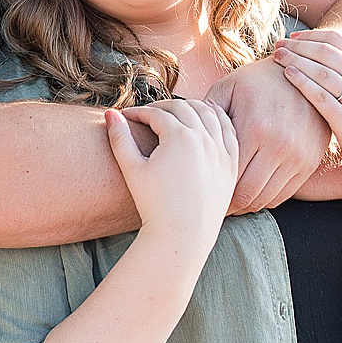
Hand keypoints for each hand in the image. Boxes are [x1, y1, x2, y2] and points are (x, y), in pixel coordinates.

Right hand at [105, 99, 237, 239]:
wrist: (182, 235)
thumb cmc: (153, 204)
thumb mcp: (132, 169)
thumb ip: (119, 137)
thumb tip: (110, 112)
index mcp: (179, 137)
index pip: (157, 113)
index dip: (138, 112)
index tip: (127, 117)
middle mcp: (204, 139)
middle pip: (183, 107)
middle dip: (162, 107)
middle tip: (148, 114)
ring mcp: (221, 151)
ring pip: (209, 113)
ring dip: (191, 107)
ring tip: (175, 113)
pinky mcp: (231, 164)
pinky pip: (228, 131)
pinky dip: (217, 119)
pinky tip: (206, 118)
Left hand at [205, 56, 332, 213]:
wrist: (304, 74)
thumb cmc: (257, 80)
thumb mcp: (227, 88)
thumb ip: (205, 114)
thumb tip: (185, 137)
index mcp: (255, 127)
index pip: (228, 173)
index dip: (211, 187)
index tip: (197, 191)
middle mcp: (280, 146)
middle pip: (247, 194)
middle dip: (227, 204)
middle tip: (210, 205)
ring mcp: (298, 157)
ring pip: (266, 199)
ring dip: (245, 205)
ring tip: (228, 203)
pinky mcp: (309, 163)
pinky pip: (284, 194)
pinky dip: (265, 199)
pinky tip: (249, 194)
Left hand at [274, 28, 341, 284]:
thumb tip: (331, 71)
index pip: (341, 41)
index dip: (314, 36)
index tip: (294, 37)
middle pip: (327, 52)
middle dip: (300, 45)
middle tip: (278, 44)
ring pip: (323, 70)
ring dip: (297, 59)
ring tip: (277, 56)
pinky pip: (321, 96)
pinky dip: (303, 82)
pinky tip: (287, 75)